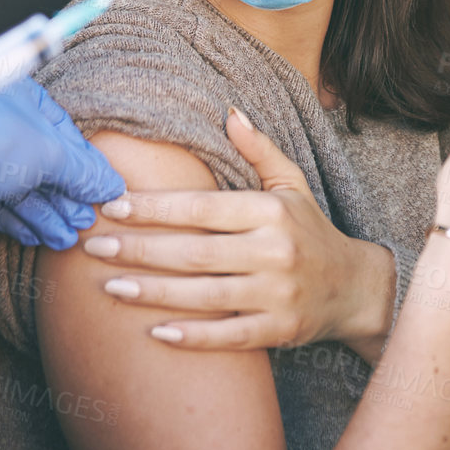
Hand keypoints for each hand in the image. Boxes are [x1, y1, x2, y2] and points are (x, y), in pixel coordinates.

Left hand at [0, 78, 124, 249]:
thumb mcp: (52, 152)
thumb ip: (84, 172)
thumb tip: (112, 187)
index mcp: (24, 101)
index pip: (65, 135)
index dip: (86, 167)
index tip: (104, 193)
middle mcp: (3, 124)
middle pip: (44, 166)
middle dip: (66, 199)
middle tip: (85, 223)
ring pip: (22, 188)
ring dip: (46, 216)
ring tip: (66, 239)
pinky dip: (18, 221)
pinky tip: (36, 237)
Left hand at [82, 107, 394, 353]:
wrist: (355, 288)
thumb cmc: (311, 230)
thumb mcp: (292, 185)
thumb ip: (259, 150)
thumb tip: (229, 112)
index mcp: (271, 211)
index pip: (202, 207)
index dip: (155, 208)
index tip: (112, 206)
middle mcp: (275, 250)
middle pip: (195, 251)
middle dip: (139, 249)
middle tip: (94, 248)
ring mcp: (278, 294)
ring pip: (205, 295)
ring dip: (153, 292)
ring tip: (110, 287)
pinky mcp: (279, 331)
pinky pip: (229, 336)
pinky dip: (193, 336)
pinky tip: (155, 333)